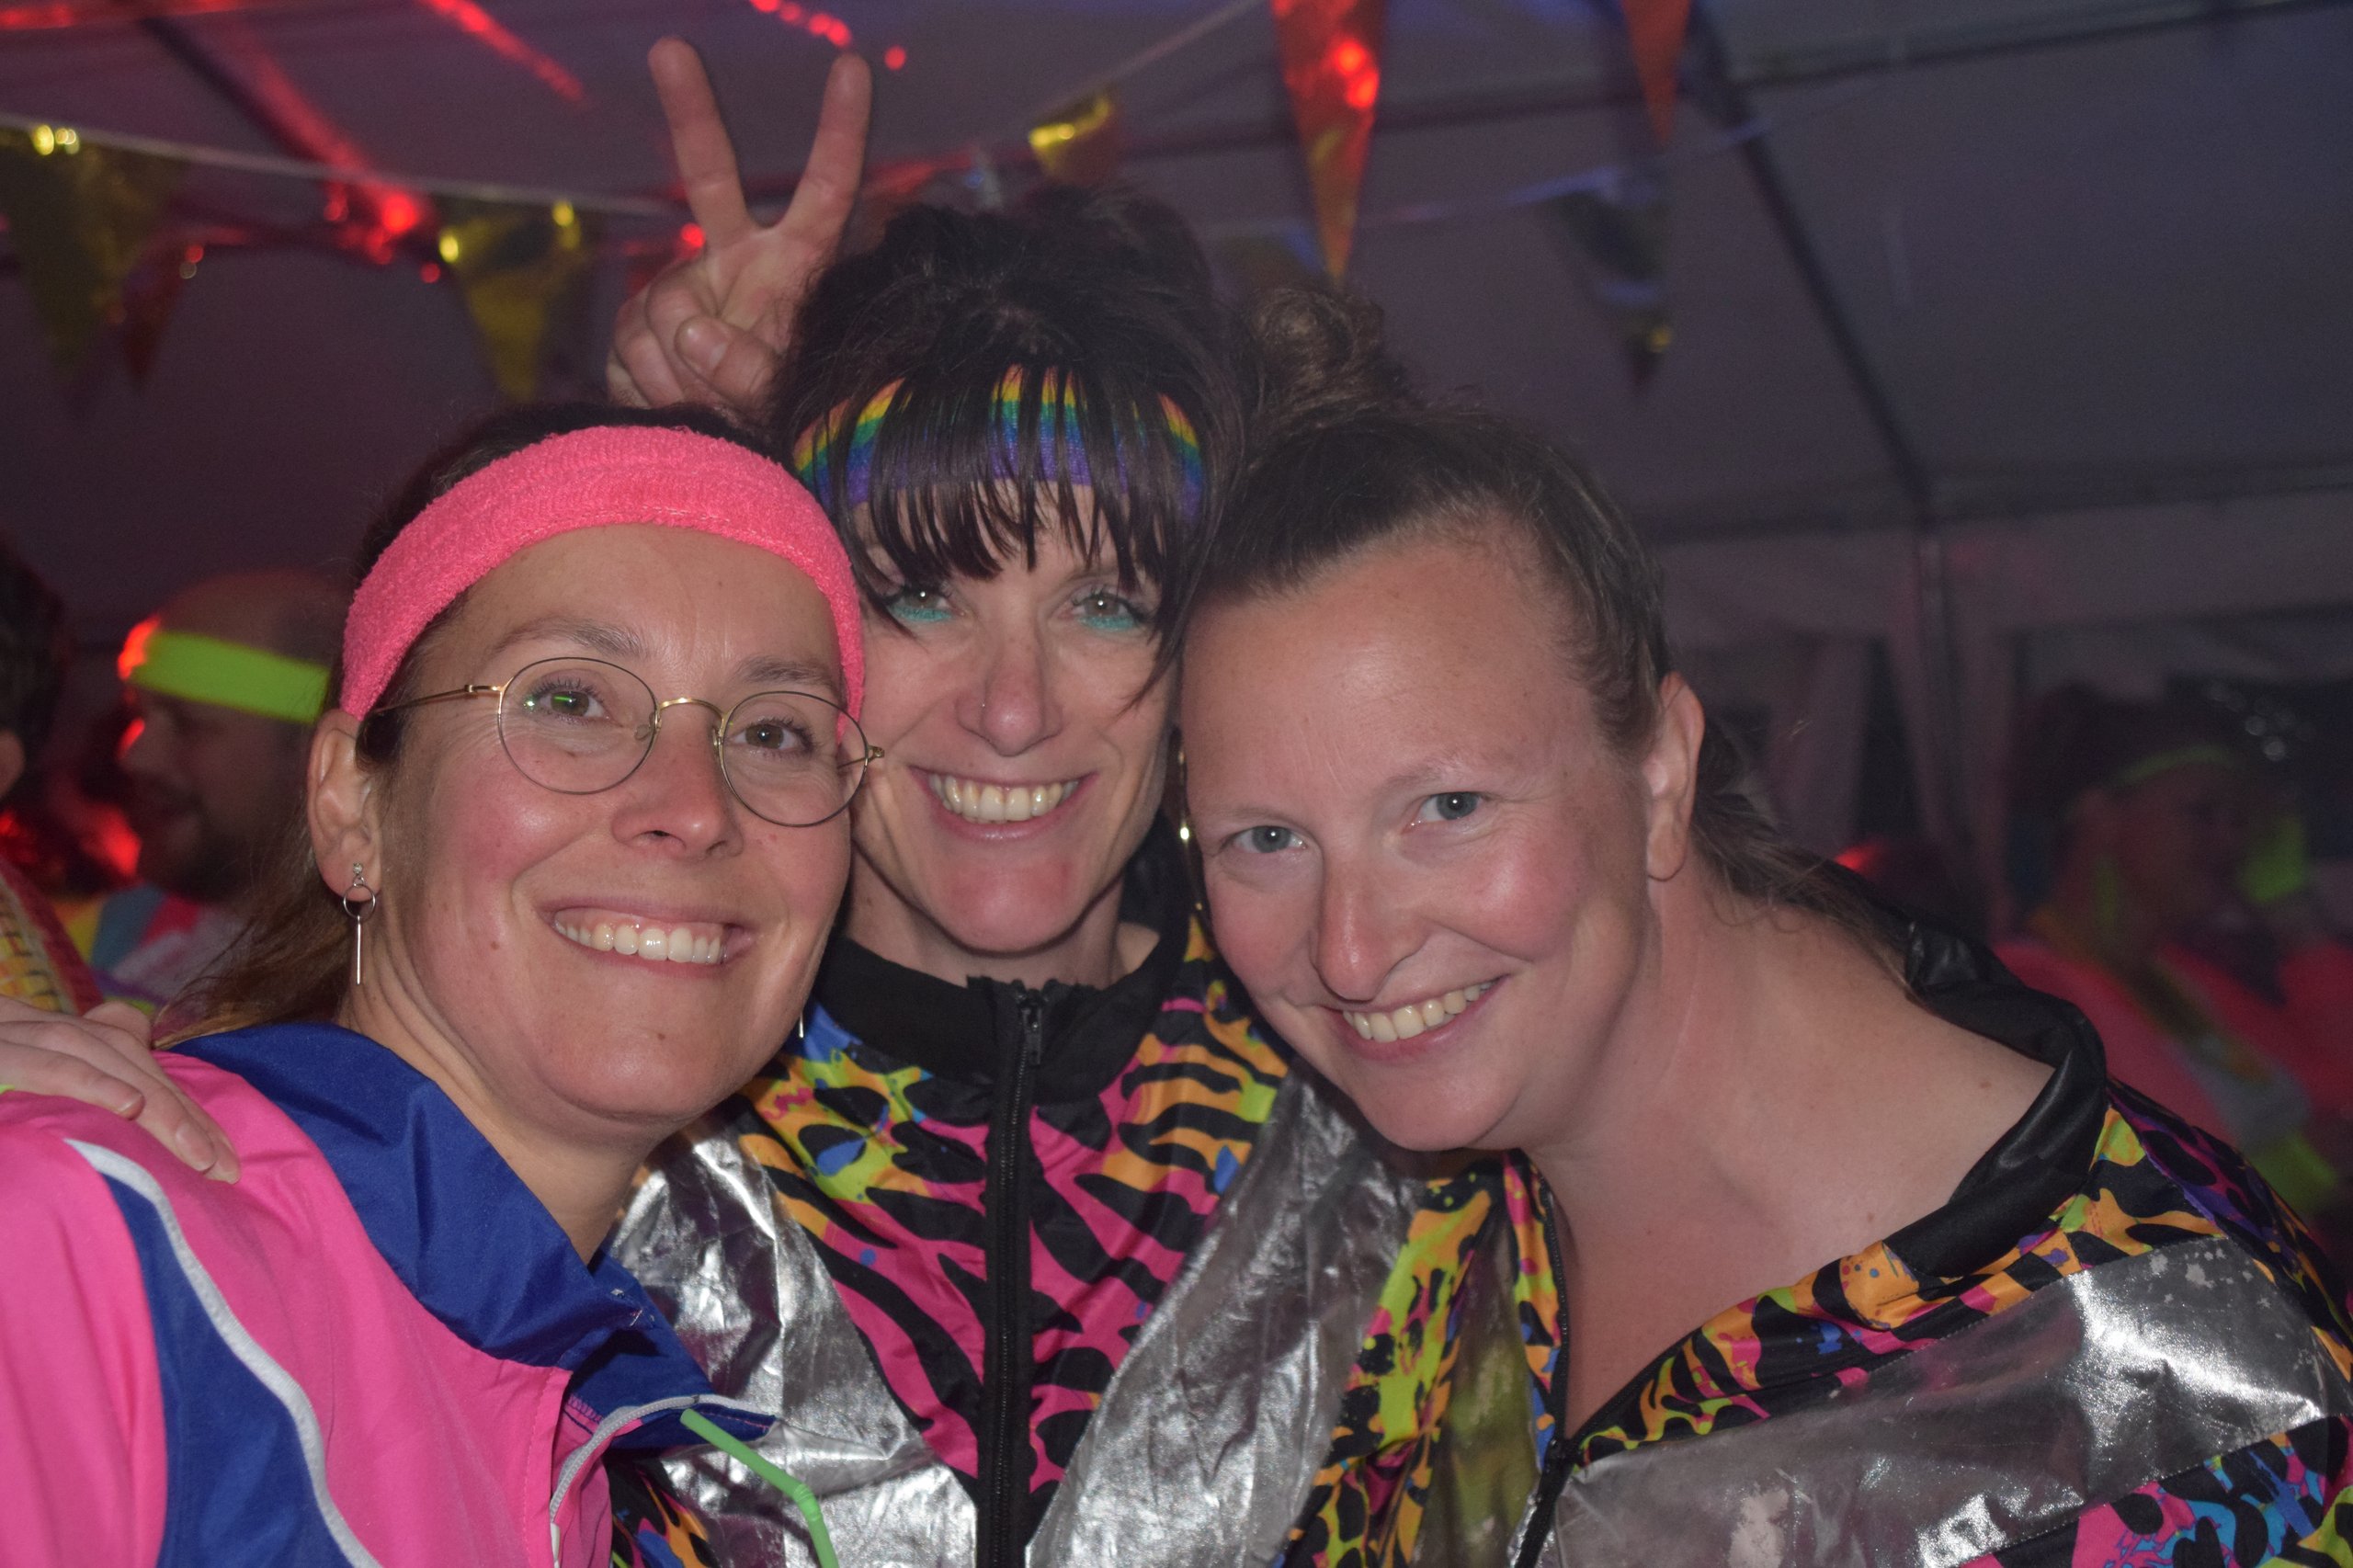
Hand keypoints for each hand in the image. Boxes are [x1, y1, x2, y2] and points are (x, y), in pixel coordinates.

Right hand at [0, 998, 237, 1178]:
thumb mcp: (19, 1099)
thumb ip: (66, 1091)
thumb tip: (127, 1117)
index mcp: (35, 1035)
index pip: (122, 1055)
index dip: (174, 1098)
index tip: (217, 1147)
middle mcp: (23, 1025)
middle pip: (119, 1053)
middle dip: (177, 1106)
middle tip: (222, 1163)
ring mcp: (6, 1036)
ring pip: (93, 1053)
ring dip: (153, 1103)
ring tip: (197, 1152)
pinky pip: (46, 1066)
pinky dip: (92, 1084)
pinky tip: (129, 1108)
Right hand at [607, 39, 872, 420]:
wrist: (725, 460)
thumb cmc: (785, 424)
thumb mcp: (787, 401)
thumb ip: (751, 369)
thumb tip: (693, 329)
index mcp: (797, 265)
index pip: (826, 192)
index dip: (839, 132)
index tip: (852, 67)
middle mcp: (739, 260)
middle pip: (711, 176)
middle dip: (690, 111)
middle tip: (669, 46)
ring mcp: (684, 287)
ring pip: (665, 308)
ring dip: (682, 372)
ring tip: (712, 408)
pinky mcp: (639, 324)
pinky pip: (633, 347)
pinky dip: (651, 387)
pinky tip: (675, 404)